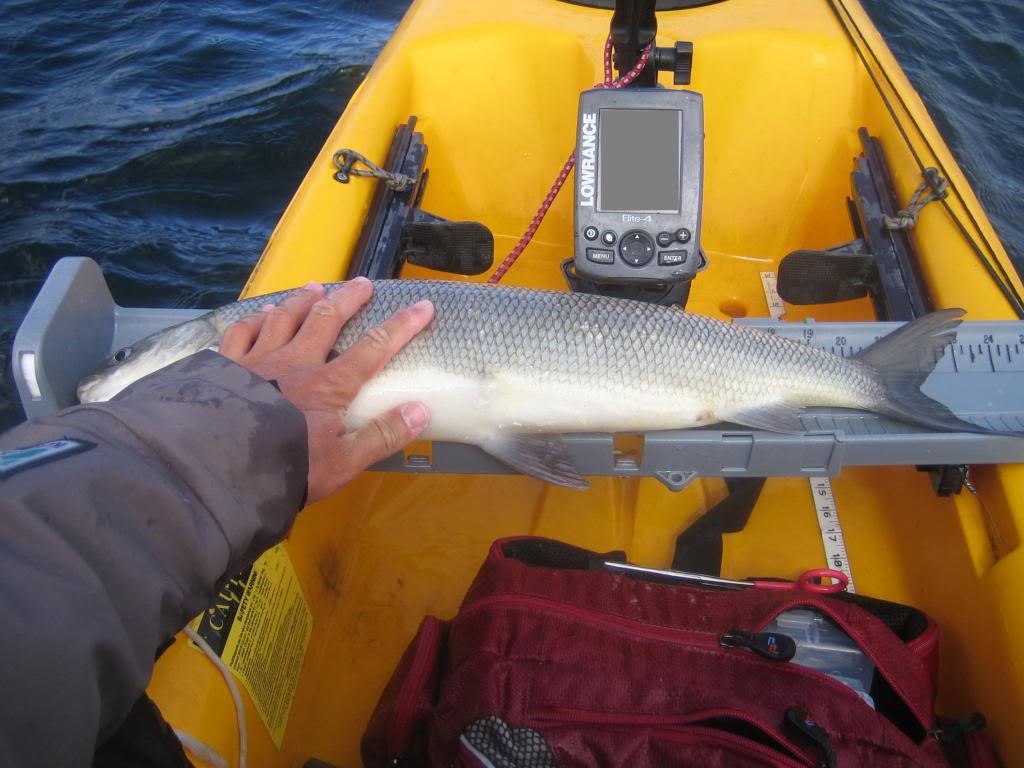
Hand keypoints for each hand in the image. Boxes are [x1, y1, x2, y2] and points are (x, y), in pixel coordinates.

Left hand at [219, 278, 432, 503]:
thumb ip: (382, 436)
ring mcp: (257, 361)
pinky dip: (253, 320)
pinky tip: (258, 316)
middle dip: (348, 299)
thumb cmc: (286, 470)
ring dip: (302, 300)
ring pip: (283, 318)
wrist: (218, 470)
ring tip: (314, 288)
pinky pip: (240, 334)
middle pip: (326, 320)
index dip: (401, 326)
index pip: (373, 349)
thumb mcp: (343, 463)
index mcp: (328, 386)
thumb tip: (421, 411)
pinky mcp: (225, 368)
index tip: (422, 306)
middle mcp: (295, 362)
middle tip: (363, 283)